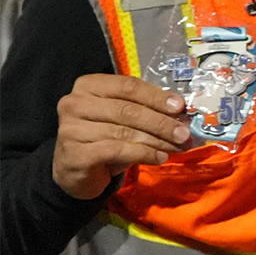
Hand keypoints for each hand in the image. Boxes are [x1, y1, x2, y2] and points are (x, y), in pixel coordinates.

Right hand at [53, 74, 191, 199]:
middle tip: (184, 133)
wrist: (76, 168)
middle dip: (161, 123)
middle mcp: (75, 104)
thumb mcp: (124, 118)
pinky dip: (143, 154)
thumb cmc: (104, 136)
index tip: (180, 106)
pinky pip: (117, 151)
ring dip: (157, 140)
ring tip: (177, 147)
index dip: (156, 96)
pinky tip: (159, 157)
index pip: (127, 86)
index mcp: (89, 86)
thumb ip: (145, 109)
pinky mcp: (75, 154)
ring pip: (124, 132)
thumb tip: (180, 112)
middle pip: (128, 110)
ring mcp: (71, 129)